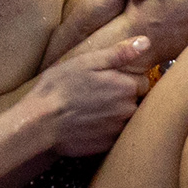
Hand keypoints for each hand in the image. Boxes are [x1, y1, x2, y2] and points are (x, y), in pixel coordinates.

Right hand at [29, 30, 157, 156]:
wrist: (41, 122)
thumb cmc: (60, 87)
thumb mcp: (87, 62)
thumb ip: (120, 53)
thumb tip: (146, 42)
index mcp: (126, 87)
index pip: (142, 82)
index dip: (126, 80)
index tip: (108, 81)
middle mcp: (128, 110)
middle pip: (135, 102)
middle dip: (122, 98)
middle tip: (96, 95)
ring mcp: (118, 130)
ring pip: (125, 119)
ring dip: (114, 114)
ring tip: (91, 110)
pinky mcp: (107, 145)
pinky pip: (113, 135)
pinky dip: (105, 130)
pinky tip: (87, 124)